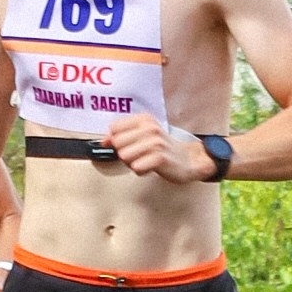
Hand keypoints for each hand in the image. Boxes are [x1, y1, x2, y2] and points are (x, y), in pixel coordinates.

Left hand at [101, 111, 217, 182]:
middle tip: (138, 155)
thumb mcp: (143, 135)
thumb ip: (122, 135)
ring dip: (132, 163)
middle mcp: (150, 128)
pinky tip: (150, 168)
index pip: (114, 128)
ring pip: (124, 156)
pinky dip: (140, 171)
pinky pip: (136, 167)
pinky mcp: (160, 157)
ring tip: (144, 161)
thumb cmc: (163, 149)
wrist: (188, 160)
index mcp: (144, 119)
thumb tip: (104, 141)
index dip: (115, 140)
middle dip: (124, 153)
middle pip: (117, 143)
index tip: (125, 146)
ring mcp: (155, 142)